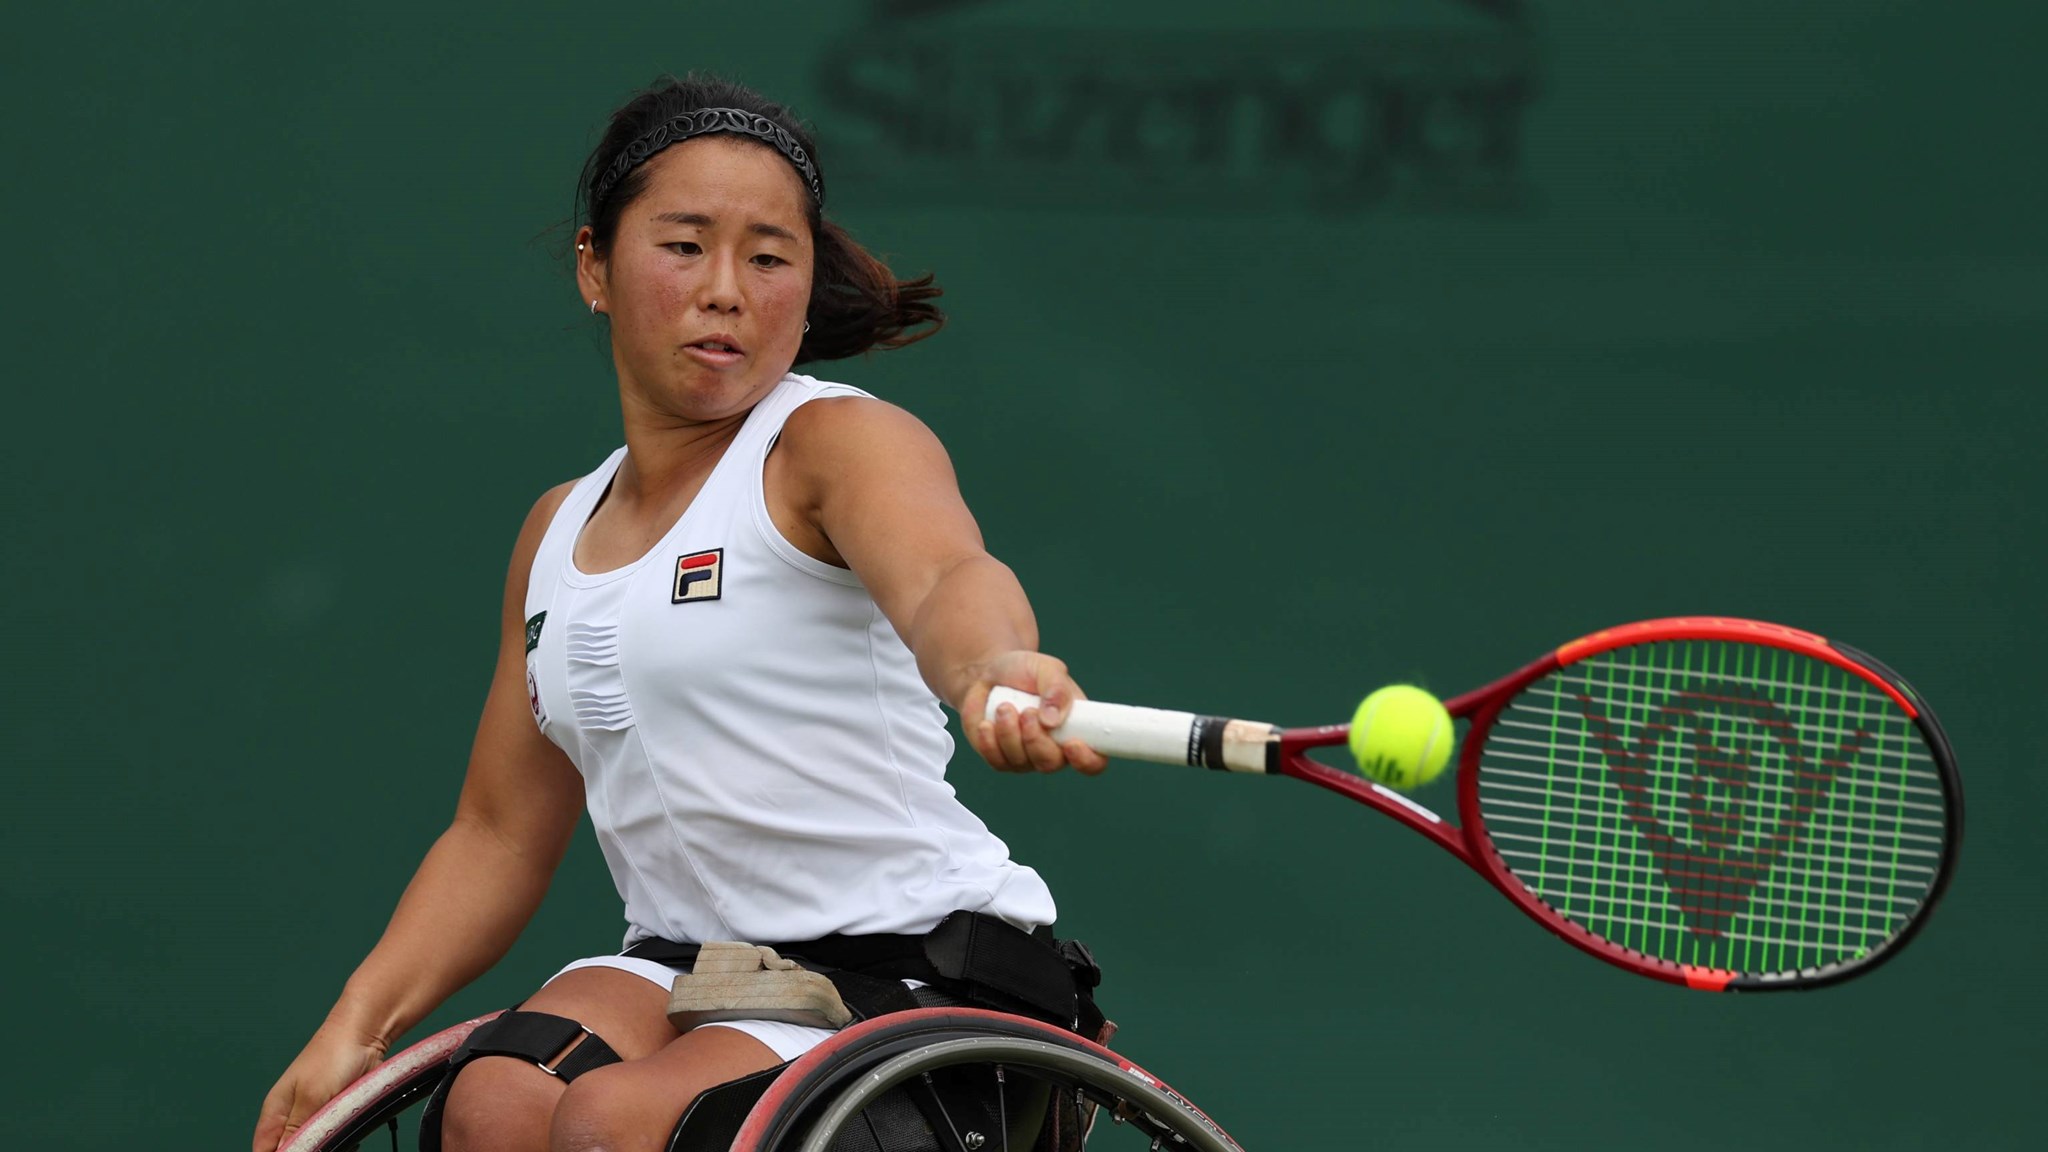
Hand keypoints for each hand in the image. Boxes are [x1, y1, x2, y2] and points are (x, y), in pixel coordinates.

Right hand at [252, 1023, 387, 1151]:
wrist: (365, 1035)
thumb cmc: (331, 1057)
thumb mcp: (310, 1099)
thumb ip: (295, 1131)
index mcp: (275, 1114)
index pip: (263, 1151)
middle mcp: (291, 1118)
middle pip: (290, 1149)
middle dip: (305, 1151)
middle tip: (323, 1146)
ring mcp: (315, 1116)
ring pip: (313, 1145)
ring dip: (324, 1146)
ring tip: (337, 1137)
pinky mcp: (335, 1114)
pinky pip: (332, 1137)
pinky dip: (341, 1141)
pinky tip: (350, 1139)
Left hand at [957, 651, 1108, 774]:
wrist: (989, 674)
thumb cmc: (1024, 671)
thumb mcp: (1045, 668)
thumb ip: (1056, 689)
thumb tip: (1053, 721)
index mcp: (1077, 728)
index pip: (1094, 760)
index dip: (1087, 760)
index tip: (1071, 743)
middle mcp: (1055, 749)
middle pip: (1051, 764)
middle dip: (1036, 739)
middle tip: (1026, 712)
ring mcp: (1027, 757)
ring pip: (1021, 762)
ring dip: (1009, 733)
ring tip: (1003, 707)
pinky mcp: (1001, 758)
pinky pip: (998, 762)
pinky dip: (989, 742)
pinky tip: (987, 723)